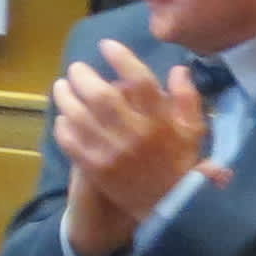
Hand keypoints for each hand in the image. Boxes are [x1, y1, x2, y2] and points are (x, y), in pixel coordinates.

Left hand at [52, 34, 219, 233]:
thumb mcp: (194, 131)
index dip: (121, 58)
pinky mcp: (96, 170)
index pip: (139, 81)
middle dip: (83, 77)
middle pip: (101, 96)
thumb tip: (177, 69)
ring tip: (61, 87)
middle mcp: (135, 134)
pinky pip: (71, 142)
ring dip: (66, 98)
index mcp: (160, 121)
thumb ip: (187, 98)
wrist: (170, 210)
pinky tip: (63, 118)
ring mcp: (112, 153)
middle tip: (76, 69)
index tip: (106, 45)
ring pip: (80, 117)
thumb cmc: (181, 165)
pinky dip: (63, 126)